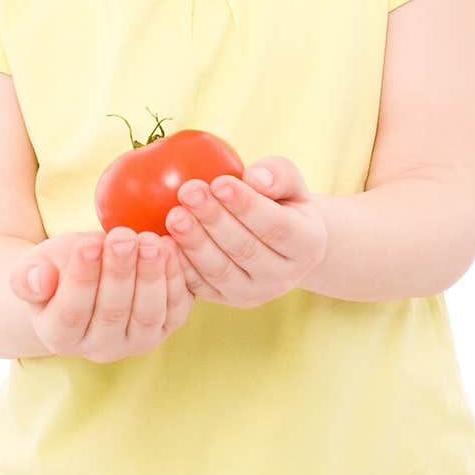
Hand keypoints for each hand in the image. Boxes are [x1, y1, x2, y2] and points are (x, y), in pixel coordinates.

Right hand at [9, 228, 195, 361]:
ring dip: (151, 276)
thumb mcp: (33, 267)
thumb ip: (27, 277)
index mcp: (59, 336)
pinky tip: (170, 248)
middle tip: (123, 237)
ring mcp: (135, 341)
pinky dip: (176, 279)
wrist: (85, 277)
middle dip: (120, 272)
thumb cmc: (56, 269)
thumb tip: (38, 281)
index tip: (88, 246)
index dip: (81, 279)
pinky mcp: (164, 327)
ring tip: (150, 241)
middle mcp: (99, 348)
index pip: (71, 312)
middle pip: (112, 312)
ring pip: (147, 314)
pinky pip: (175, 308)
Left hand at [164, 155, 327, 307]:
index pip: (277, 227)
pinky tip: (165, 241)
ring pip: (222, 271)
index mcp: (309, 245)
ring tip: (174, 215)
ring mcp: (255, 294)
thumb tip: (255, 178)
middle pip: (246, 250)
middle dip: (214, 220)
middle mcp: (285, 277)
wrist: (276, 240)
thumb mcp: (289, 182)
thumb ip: (278, 174)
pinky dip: (182, 265)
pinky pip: (202, 286)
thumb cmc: (280, 199)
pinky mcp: (227, 300)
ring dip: (195, 243)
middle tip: (188, 192)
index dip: (247, 206)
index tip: (219, 182)